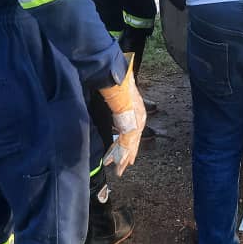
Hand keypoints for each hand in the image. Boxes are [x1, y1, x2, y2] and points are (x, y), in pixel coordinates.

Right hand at [99, 55, 145, 176]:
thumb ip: (112, 102)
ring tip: (118, 170)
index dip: (126, 145)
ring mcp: (135, 119)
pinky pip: (125, 141)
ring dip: (122, 157)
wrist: (114, 73)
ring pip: (129, 144)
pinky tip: (116, 161)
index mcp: (135, 108)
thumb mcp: (114, 93)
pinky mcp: (129, 121)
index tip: (123, 155)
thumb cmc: (112, 80)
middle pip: (132, 140)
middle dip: (126, 155)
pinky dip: (120, 152)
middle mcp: (138, 115)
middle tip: (121, 169)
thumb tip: (104, 106)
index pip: (131, 131)